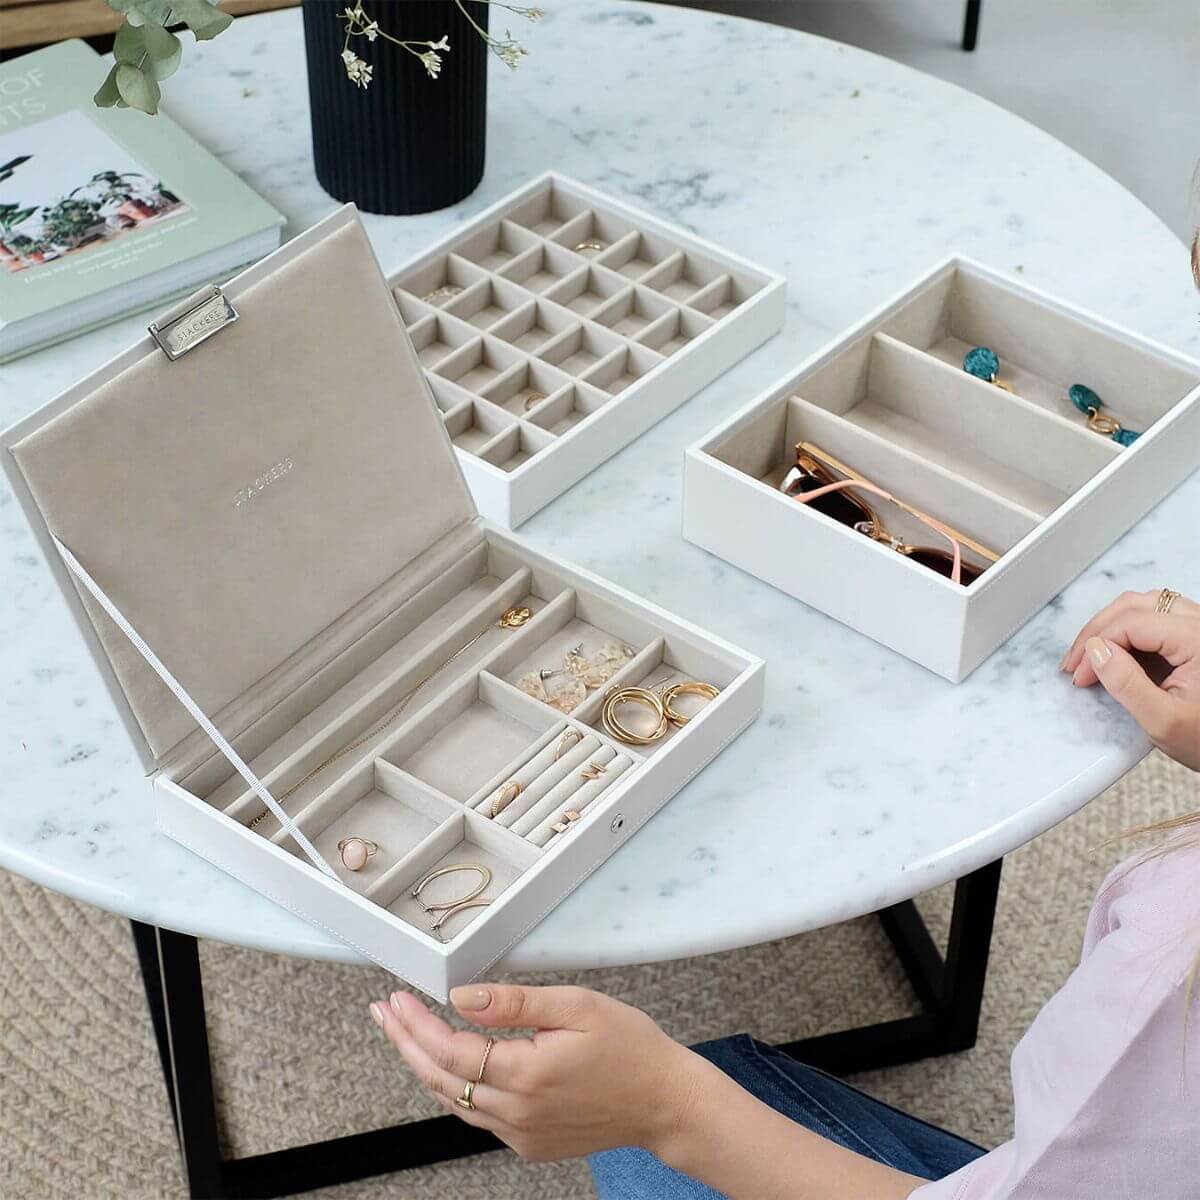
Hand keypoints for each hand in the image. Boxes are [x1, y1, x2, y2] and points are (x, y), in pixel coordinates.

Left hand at [371, 983, 708, 1161]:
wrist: (664, 1101)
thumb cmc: (628, 1045)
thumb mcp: (576, 1006)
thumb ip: (514, 1002)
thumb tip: (460, 997)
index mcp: (527, 1074)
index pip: (450, 1049)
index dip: (416, 1024)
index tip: (396, 998)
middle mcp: (517, 1112)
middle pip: (440, 1078)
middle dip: (405, 1042)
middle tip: (382, 1012)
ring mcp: (521, 1134)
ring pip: (453, 1101)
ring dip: (423, 1065)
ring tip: (402, 1032)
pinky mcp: (530, 1144)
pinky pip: (477, 1117)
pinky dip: (453, 1088)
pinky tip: (446, 1064)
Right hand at [1061, 589, 1199, 770]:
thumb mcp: (1163, 721)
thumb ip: (1126, 684)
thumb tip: (1095, 652)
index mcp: (1198, 641)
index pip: (1132, 623)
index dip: (1096, 645)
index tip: (1079, 675)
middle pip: (1135, 605)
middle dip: (1097, 631)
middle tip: (1075, 662)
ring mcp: (1199, 628)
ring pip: (1144, 606)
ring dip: (1111, 627)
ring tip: (1092, 656)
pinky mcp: (1195, 638)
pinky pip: (1156, 619)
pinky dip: (1128, 633)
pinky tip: (1115, 657)